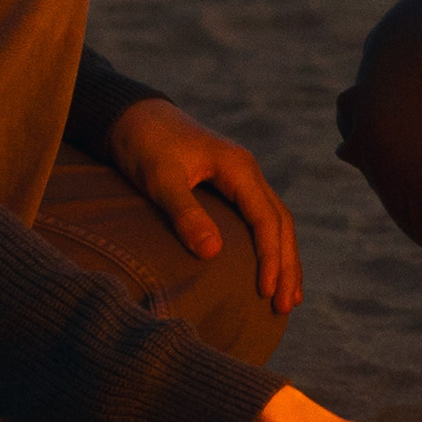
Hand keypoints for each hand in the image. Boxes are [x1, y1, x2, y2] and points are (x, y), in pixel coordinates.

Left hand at [109, 98, 301, 313]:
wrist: (133, 115)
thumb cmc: (144, 145)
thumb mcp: (160, 179)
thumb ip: (185, 213)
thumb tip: (212, 253)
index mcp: (238, 167)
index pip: (266, 219)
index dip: (270, 257)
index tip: (265, 291)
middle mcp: (248, 171)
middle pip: (281, 223)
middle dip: (287, 265)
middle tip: (286, 306)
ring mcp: (242, 177)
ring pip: (276, 221)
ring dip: (285, 258)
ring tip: (288, 297)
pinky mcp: (230, 185)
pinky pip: (261, 218)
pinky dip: (270, 245)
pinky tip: (268, 268)